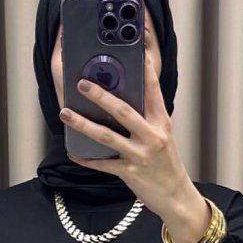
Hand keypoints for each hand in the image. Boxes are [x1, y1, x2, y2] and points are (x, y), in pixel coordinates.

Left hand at [59, 33, 211, 242]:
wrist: (177, 197)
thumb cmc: (166, 164)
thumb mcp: (162, 135)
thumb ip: (146, 116)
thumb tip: (119, 98)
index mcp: (161, 121)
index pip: (152, 87)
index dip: (143, 64)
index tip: (135, 45)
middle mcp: (152, 135)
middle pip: (123, 110)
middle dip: (100, 95)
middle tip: (82, 83)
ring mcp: (141, 155)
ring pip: (108, 136)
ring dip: (84, 124)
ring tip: (66, 113)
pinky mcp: (130, 173)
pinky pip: (104, 164)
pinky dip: (87, 158)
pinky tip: (73, 151)